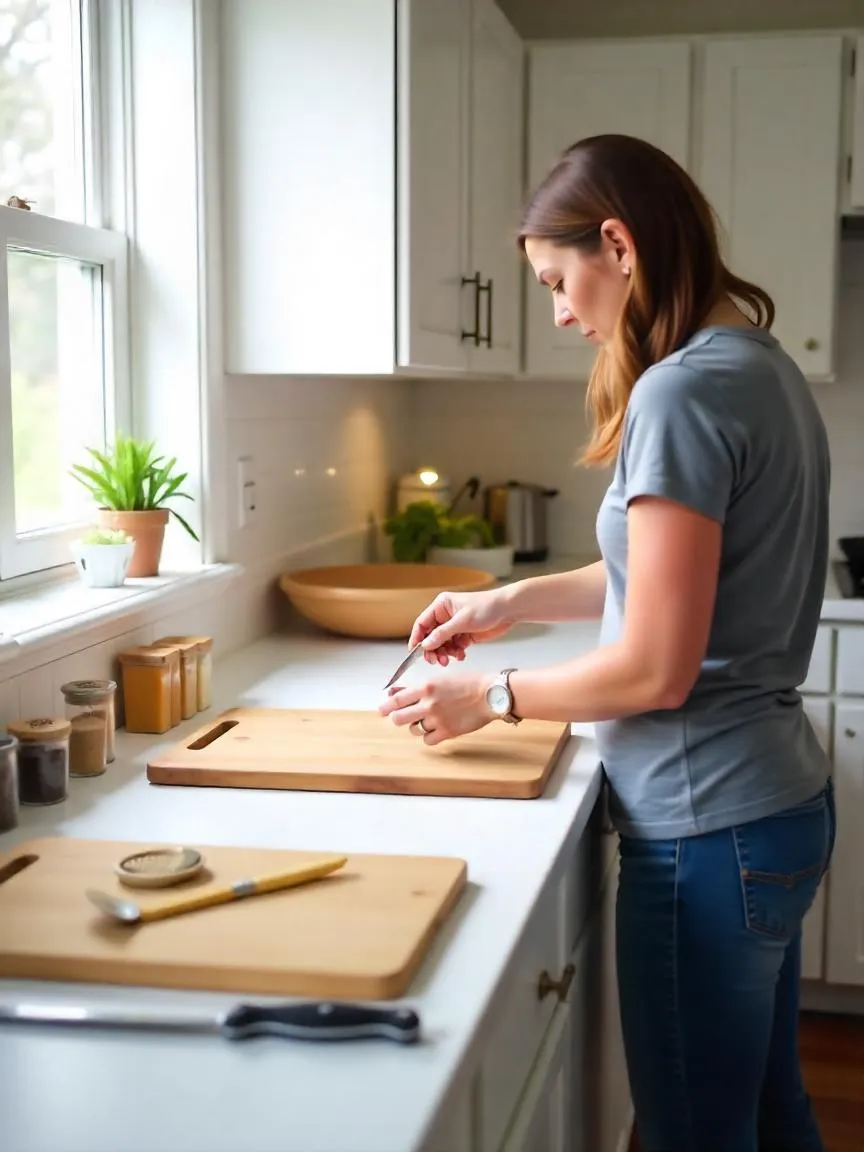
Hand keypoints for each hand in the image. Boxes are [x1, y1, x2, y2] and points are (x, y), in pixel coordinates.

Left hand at [378, 673, 493, 745]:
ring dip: (417, 726)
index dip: (386, 706)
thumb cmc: (468, 684)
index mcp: (426, 687)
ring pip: (414, 729)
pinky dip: (429, 736)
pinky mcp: (448, 732)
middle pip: (399, 719)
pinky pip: (427, 740)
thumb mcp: (440, 680)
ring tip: (430, 719)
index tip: (381, 710)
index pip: (397, 700)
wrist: (491, 694)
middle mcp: (429, 704)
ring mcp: (438, 719)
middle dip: (398, 718)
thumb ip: (417, 688)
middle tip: (403, 717)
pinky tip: (436, 729)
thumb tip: (394, 693)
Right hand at [409, 588, 513, 665]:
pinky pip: (454, 647)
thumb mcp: (461, 621)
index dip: (417, 638)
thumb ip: (442, 634)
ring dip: (445, 653)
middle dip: (433, 649)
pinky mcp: (465, 635)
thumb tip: (425, 644)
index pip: (422, 623)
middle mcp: (446, 616)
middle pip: (431, 637)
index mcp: (441, 606)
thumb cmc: (487, 607)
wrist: (508, 610)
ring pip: (442, 644)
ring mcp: (455, 626)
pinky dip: (456, 653)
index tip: (415, 652)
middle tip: (437, 660)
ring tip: (451, 659)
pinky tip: (461, 654)